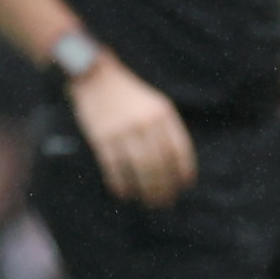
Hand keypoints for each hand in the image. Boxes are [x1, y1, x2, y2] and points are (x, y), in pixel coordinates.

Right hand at [68, 56, 195, 206]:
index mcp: (162, 113)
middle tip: (165, 202)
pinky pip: (114, 166)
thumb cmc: (129, 94)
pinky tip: (124, 192)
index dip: (183, 170)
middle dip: (164, 186)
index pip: (179, 148)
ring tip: (148, 201)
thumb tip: (175, 164)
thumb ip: (166, 128)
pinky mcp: (102, 137)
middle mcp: (144, 123)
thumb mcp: (155, 103)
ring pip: (138, 168)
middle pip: (159, 163)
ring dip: (145, 189)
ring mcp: (122, 130)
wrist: (95, 77)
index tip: (184, 186)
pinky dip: (120, 182)